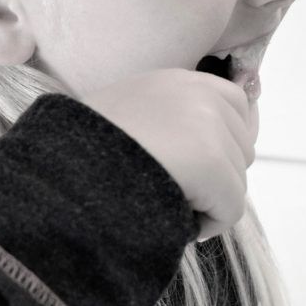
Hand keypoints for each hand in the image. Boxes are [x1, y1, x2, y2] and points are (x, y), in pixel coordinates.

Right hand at [81, 68, 258, 241]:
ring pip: (236, 183)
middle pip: (242, 149)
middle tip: (168, 187)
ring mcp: (209, 126)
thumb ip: (166, 117)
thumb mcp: (125, 114)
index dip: (220, 144)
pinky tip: (172, 220)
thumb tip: (202, 150)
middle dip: (215, 176)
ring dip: (206, 202)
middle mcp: (199, 94)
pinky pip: (231, 210)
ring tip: (162, 202)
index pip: (237, 106)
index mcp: (177, 80)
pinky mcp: (212, 164)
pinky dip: (207, 225)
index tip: (189, 166)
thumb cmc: (81, 154)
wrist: (62, 174)